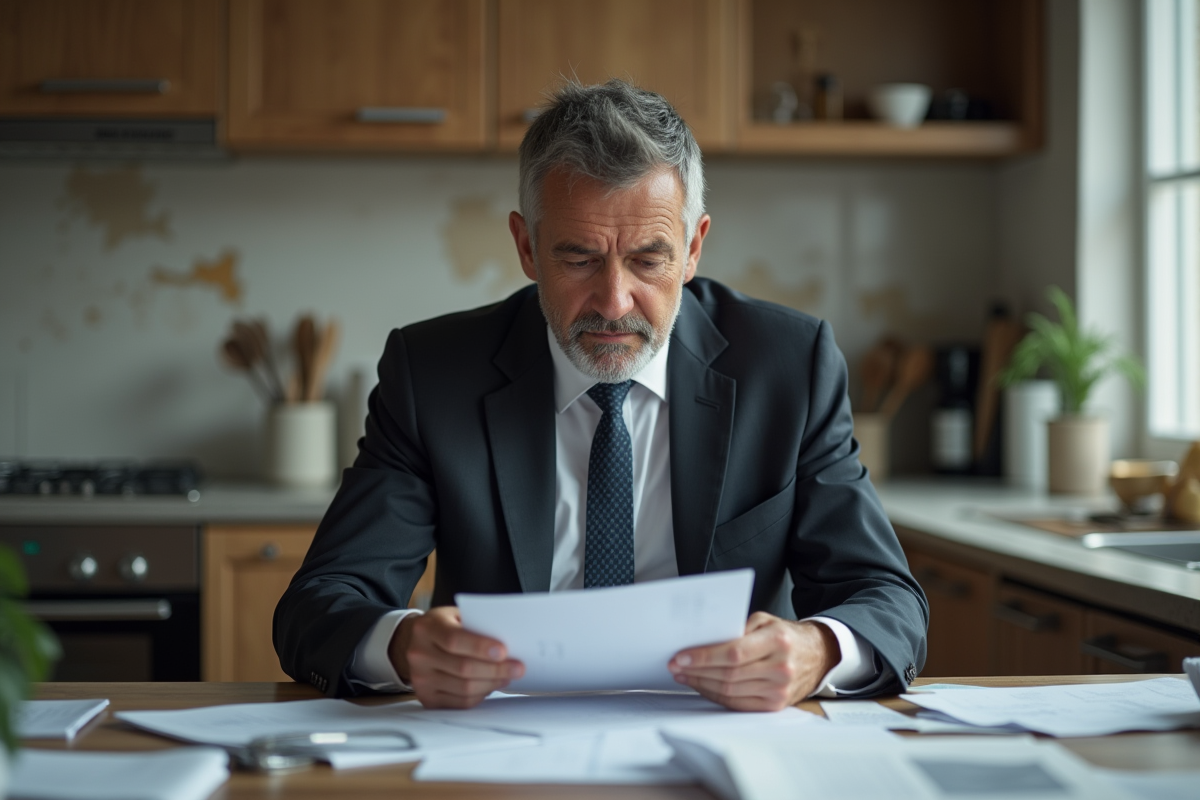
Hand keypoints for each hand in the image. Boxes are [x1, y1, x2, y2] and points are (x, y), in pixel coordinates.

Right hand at [388, 606, 524, 708]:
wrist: (414, 643)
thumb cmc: (443, 627)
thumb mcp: (455, 616)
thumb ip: (477, 624)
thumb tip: (509, 640)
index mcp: (427, 628)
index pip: (455, 640)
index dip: (480, 647)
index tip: (504, 651)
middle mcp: (419, 654)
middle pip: (463, 668)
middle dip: (495, 669)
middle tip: (517, 668)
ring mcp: (420, 678)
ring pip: (464, 688)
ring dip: (491, 683)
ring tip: (507, 676)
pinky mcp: (427, 697)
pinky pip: (460, 702)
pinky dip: (481, 695)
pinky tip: (491, 685)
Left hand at [668, 613, 839, 710]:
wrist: (818, 655)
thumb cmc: (786, 635)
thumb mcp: (765, 620)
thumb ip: (737, 628)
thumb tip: (703, 641)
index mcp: (777, 641)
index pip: (733, 653)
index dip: (704, 657)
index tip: (680, 657)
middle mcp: (780, 667)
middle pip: (728, 674)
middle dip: (696, 671)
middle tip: (675, 666)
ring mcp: (779, 690)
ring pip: (730, 691)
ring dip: (701, 684)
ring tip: (684, 675)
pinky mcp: (775, 705)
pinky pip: (737, 704)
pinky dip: (715, 695)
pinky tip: (702, 686)